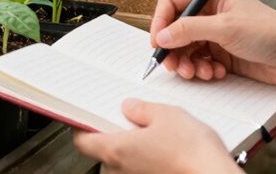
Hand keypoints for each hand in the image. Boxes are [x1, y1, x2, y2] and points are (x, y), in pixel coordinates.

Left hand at [73, 99, 238, 173]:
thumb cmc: (194, 154)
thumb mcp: (166, 115)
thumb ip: (142, 109)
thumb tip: (131, 108)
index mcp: (115, 150)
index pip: (82, 140)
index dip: (83, 126)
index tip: (87, 116)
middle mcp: (120, 171)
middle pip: (104, 150)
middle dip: (115, 134)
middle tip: (130, 120)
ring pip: (123, 162)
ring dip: (132, 149)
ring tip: (154, 135)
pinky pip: (139, 170)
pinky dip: (146, 160)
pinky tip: (164, 150)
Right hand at [150, 0, 275, 92]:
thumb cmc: (271, 32)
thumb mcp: (225, 27)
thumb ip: (189, 29)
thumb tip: (162, 36)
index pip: (172, 4)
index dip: (161, 22)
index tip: (157, 42)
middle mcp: (211, 14)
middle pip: (176, 29)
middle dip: (173, 49)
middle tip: (173, 66)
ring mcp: (216, 35)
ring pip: (186, 49)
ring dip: (188, 63)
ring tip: (197, 73)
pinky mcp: (223, 54)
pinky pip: (200, 62)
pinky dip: (203, 70)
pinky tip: (216, 73)